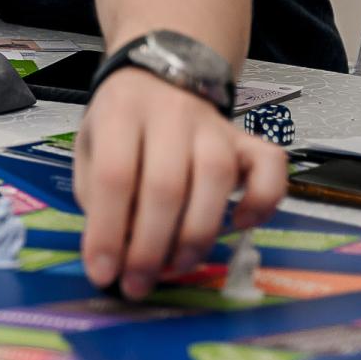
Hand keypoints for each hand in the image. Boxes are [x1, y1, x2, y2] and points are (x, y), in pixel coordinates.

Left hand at [74, 69, 285, 298]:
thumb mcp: (89, 146)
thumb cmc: (121, 122)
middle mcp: (170, 116)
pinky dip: (261, 202)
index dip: (108, 230)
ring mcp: (215, 126)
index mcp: (120, 114)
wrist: (160, 75)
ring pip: (216, 180)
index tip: (103, 272)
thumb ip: (96, 193)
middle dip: (150, 247)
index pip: (115, 176)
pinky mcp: (249, 139)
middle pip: (166, 185)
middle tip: (137, 284)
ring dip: (196, 236)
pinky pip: (270, 170)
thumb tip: (112, 250)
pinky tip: (239, 225)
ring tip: (175, 266)